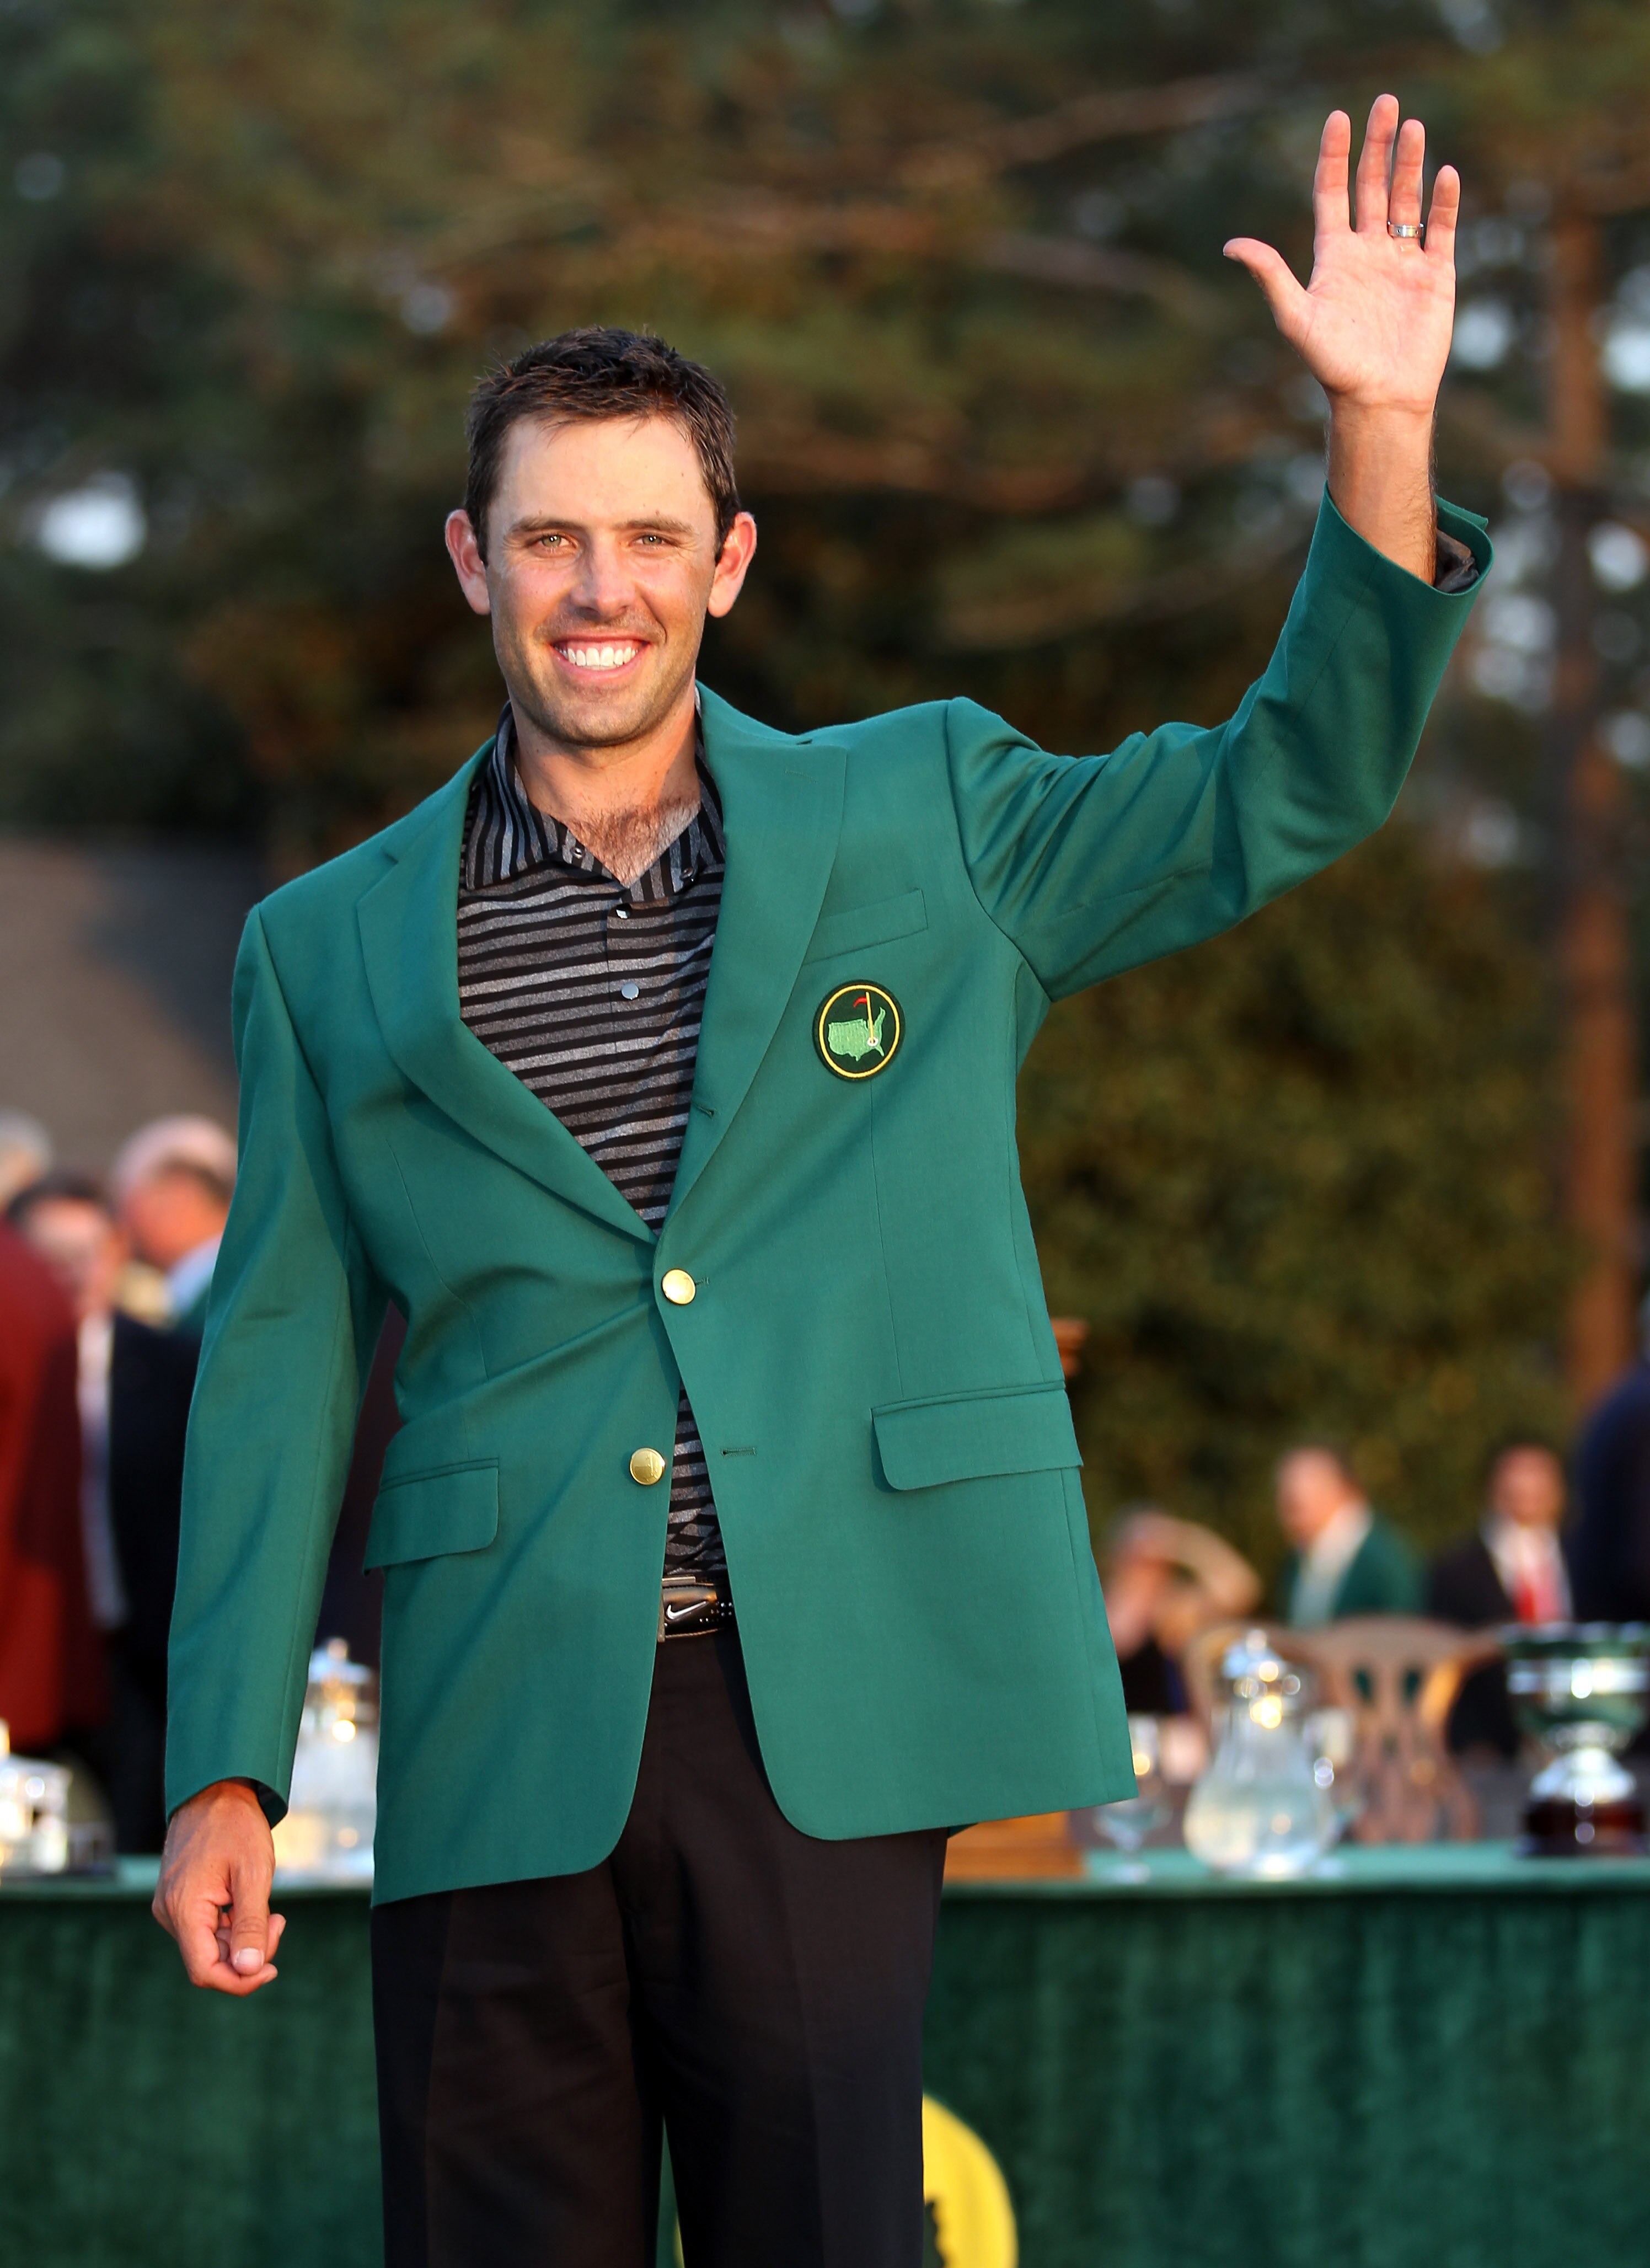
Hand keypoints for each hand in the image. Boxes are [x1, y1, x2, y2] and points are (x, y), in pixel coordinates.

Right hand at [152, 1779, 285, 1995]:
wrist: (216, 1790)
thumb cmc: (236, 1826)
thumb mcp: (253, 1874)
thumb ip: (250, 1925)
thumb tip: (250, 1970)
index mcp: (183, 1909)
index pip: (204, 1972)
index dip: (239, 1981)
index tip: (271, 1969)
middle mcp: (169, 1913)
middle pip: (209, 1960)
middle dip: (248, 1953)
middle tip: (279, 1921)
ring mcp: (171, 1907)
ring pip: (209, 1945)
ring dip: (242, 1937)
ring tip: (268, 1907)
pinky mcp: (179, 1900)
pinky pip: (206, 1928)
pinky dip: (231, 1924)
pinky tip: (249, 1903)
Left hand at [1223, 95, 1456, 419]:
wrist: (1379, 399)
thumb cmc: (1335, 365)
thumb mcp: (1296, 318)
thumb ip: (1270, 277)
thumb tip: (1231, 246)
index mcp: (1334, 256)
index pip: (1332, 193)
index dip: (1334, 156)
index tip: (1337, 117)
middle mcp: (1368, 252)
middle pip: (1372, 186)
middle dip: (1377, 145)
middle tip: (1384, 102)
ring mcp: (1402, 261)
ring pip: (1407, 200)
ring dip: (1409, 162)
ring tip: (1411, 126)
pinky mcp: (1435, 276)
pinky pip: (1441, 230)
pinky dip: (1444, 202)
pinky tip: (1444, 173)